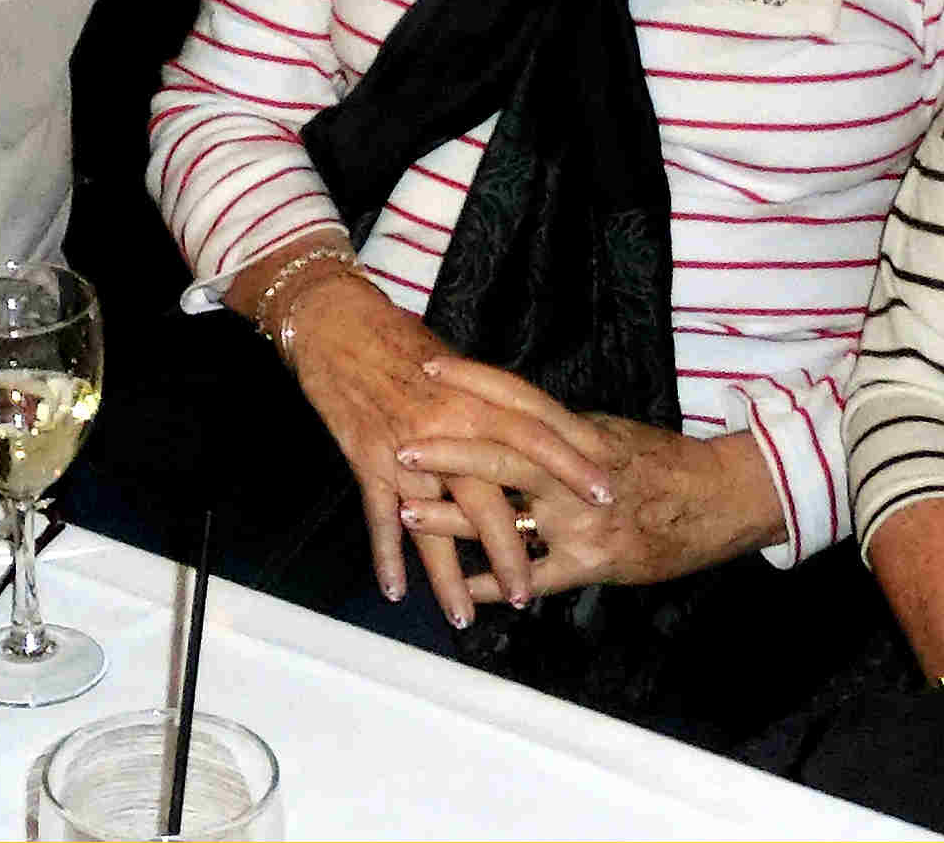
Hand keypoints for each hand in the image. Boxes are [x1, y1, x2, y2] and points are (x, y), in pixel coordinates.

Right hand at [274, 271, 618, 624]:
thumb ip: (492, 408)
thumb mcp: (459, 369)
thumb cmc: (402, 342)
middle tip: (529, 592)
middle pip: (485, 497)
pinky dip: (387, 555)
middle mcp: (445, 428)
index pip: (535, 435)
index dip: (571, 466)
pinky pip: (378, 517)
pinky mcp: (367, 460)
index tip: (604, 495)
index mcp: (475, 398)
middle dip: (509, 549)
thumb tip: (531, 437)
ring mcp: (404, 449)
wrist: (339, 325)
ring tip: (463, 618)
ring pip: (430, 523)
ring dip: (447, 575)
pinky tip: (396, 591)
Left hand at [392, 375, 783, 598]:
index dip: (474, 382)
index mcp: (582, 432)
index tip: (429, 371)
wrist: (720, 503)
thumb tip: (514, 415)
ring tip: (407, 514)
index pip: (520, 399)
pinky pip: (535, 575)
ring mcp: (582, 521)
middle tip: (400, 447)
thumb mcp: (611, 433)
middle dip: (449, 453)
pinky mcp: (593, 562)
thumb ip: (562, 432)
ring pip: (508, 518)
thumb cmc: (664, 464)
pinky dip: (497, 583)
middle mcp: (577, 473)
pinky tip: (461, 588)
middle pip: (504, 455)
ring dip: (454, 519)